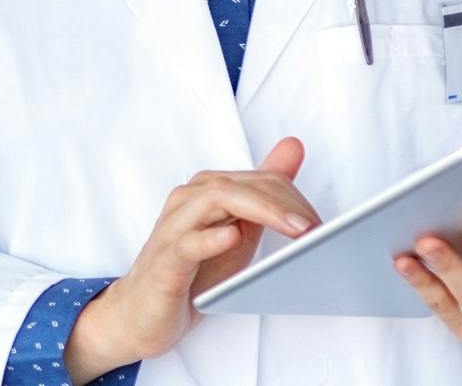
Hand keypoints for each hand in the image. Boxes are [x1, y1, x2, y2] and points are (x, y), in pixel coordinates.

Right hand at [99, 136, 321, 361]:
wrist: (142, 314)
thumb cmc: (192, 271)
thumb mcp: (239, 230)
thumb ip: (265, 193)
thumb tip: (294, 147)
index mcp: (210, 189)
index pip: (260, 180)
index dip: (295, 199)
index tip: (320, 224)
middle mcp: (190, 198)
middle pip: (242, 185)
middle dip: (284, 203)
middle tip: (315, 227)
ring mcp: (175, 226)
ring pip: (218, 199)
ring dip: (262, 211)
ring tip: (293, 229)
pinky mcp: (165, 260)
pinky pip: (187, 242)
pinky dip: (211, 238)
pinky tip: (233, 237)